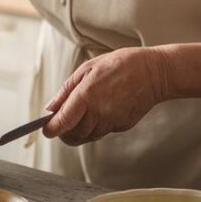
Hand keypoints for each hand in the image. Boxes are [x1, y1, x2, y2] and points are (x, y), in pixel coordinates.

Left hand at [41, 46, 169, 145]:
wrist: (154, 73)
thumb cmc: (120, 65)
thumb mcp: (88, 69)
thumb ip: (66, 90)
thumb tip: (50, 108)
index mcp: (86, 96)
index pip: (62, 123)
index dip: (50, 129)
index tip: (46, 129)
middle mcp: (99, 113)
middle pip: (72, 136)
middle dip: (63, 132)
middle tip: (61, 122)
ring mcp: (112, 122)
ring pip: (87, 137)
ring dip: (78, 131)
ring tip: (80, 114)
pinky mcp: (122, 126)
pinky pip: (102, 132)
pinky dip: (95, 126)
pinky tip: (100, 110)